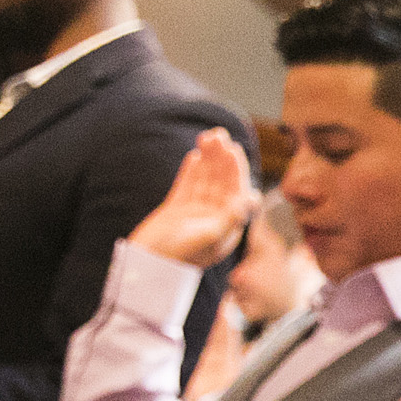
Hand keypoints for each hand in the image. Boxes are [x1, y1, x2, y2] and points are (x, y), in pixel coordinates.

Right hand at [129, 128, 258, 268]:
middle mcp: (214, 217)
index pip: (235, 190)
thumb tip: (253, 196)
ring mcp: (194, 213)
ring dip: (207, 160)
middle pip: (220, 182)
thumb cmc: (180, 255)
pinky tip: (195, 156)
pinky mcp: (176, 210)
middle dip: (221, 158)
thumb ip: (231, 217)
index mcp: (227, 224)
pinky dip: (191, 172)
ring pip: (204, 180)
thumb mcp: (209, 237)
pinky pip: (187, 186)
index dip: (235, 169)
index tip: (232, 150)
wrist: (147, 266)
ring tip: (206, 137)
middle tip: (218, 134)